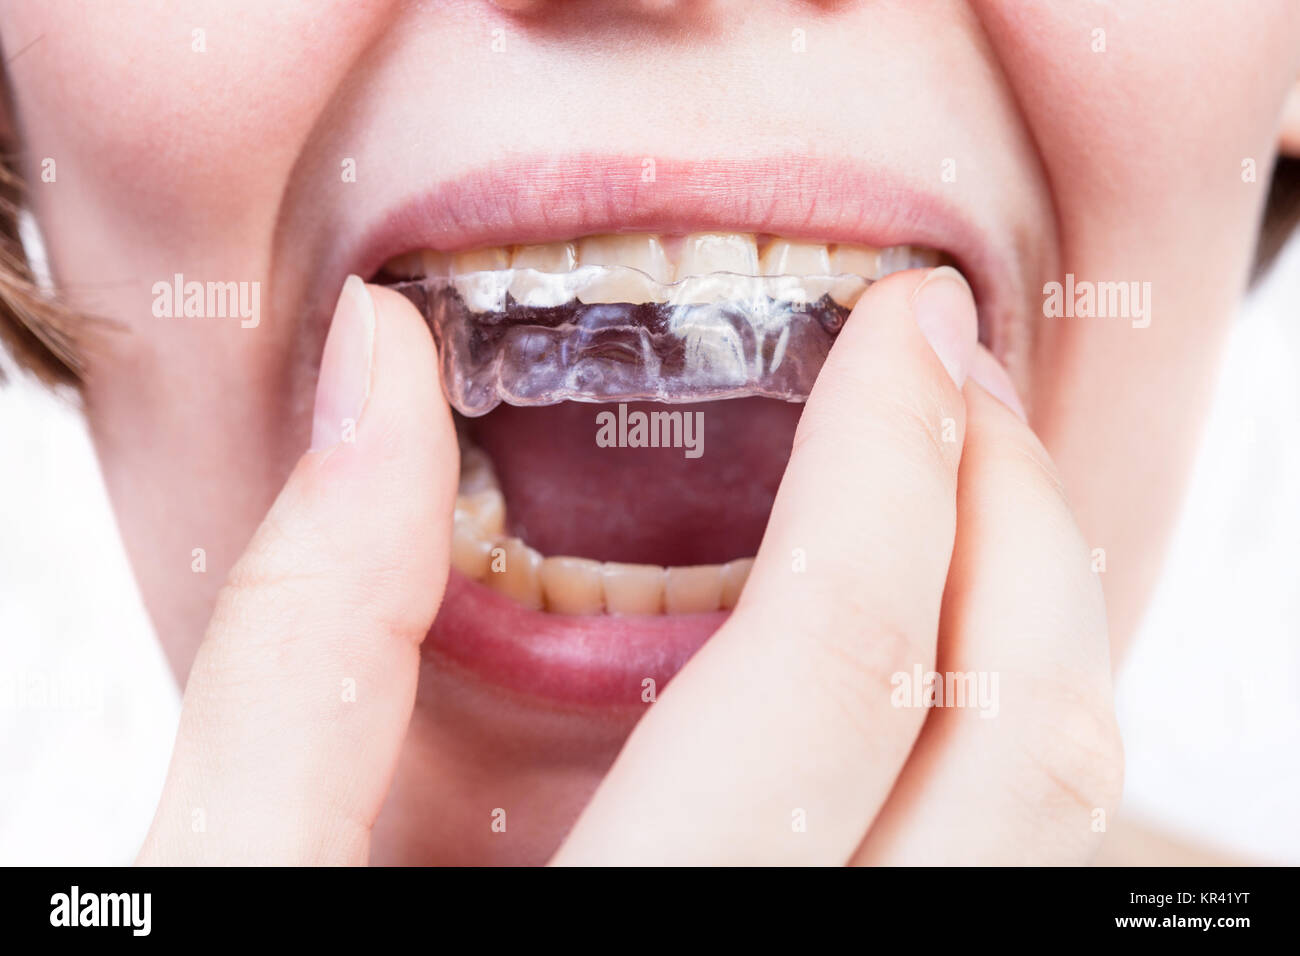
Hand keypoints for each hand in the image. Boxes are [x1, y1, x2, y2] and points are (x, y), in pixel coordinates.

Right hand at [139, 268, 1121, 864]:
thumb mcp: (228, 880)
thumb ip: (308, 627)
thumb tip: (379, 367)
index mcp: (630, 943)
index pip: (832, 660)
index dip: (890, 451)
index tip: (898, 323)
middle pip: (1019, 745)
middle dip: (1017, 514)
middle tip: (951, 383)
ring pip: (1055, 826)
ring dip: (1040, 617)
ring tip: (960, 483)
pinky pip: (1007, 874)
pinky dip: (1004, 732)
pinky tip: (925, 652)